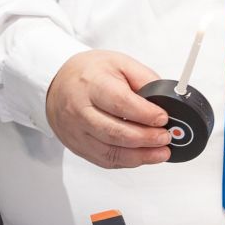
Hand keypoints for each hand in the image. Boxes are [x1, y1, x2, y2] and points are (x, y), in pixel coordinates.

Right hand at [45, 50, 172, 168]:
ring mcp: (76, 132)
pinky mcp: (78, 146)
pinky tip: (143, 156)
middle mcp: (79, 110)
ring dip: (140, 156)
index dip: (145, 114)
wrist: (58, 85)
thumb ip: (144, 79)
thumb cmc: (89, 73)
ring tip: (161, 152)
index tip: (163, 118)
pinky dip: (127, 161)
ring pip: (110, 151)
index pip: (120, 103)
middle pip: (114, 132)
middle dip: (145, 138)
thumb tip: (166, 101)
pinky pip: (104, 160)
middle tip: (165, 137)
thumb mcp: (119, 63)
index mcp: (91, 84)